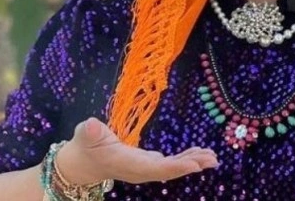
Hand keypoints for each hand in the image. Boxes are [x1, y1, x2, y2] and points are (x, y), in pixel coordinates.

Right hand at [56, 117, 218, 184]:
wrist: (81, 164)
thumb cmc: (84, 146)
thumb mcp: (84, 135)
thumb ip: (90, 131)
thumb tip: (91, 125)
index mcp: (127, 163)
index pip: (156, 168)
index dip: (176, 166)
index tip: (196, 165)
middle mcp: (140, 170)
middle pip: (169, 170)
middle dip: (191, 165)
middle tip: (213, 159)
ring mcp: (144, 168)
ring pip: (172, 168)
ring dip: (193, 162)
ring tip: (212, 156)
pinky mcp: (147, 163)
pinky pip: (169, 163)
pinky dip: (185, 158)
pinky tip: (198, 153)